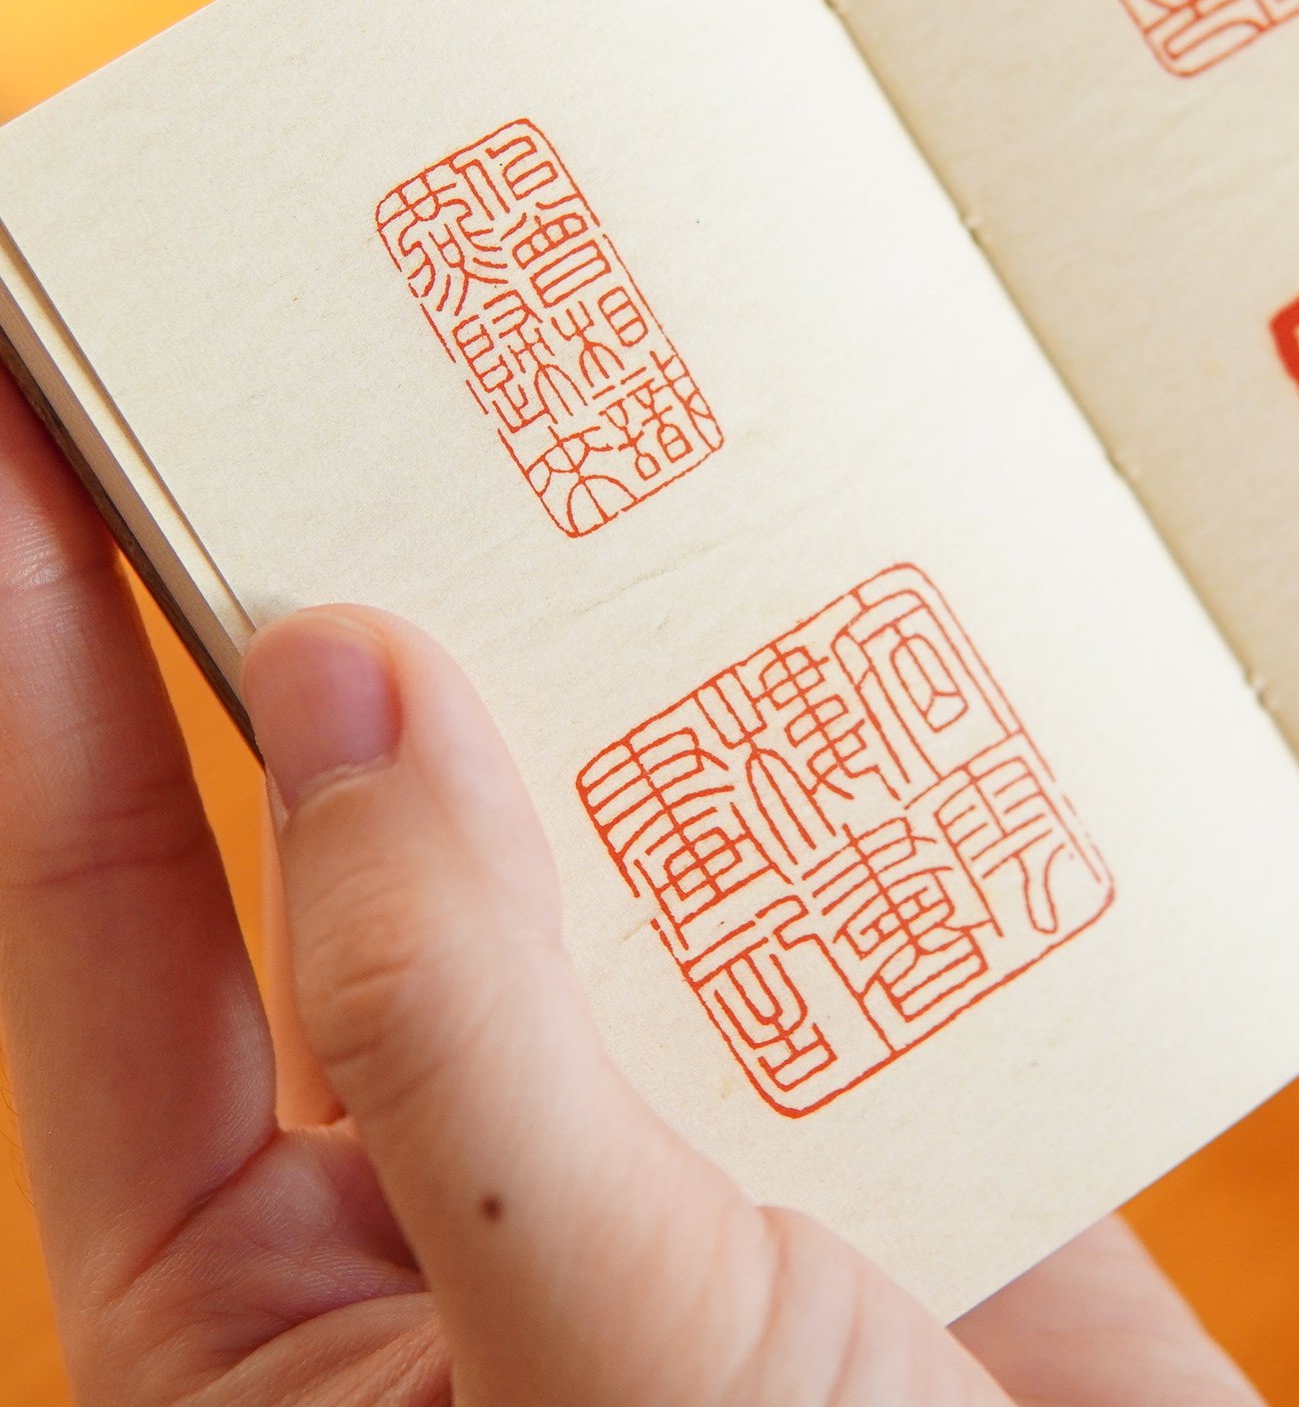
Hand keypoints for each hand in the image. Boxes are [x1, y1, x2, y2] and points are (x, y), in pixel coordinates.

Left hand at [0, 384, 1260, 1405]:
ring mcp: (652, 1109)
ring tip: (584, 447)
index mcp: (251, 1295)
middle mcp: (434, 1170)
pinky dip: (826, 739)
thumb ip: (453, 1028)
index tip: (28, 399)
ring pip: (584, 819)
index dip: (38, 639)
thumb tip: (342, 676)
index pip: (95, 904)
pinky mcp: (852, 1074)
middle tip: (334, 357)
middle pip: (347, 821)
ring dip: (601, 655)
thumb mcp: (590, 1359)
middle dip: (339, 599)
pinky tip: (836, 595)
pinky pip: (804, 861)